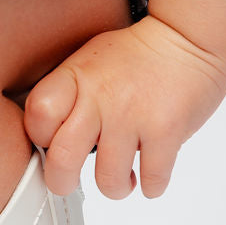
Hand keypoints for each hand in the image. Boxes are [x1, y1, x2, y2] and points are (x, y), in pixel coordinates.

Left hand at [21, 14, 225, 198]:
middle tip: (70, 183)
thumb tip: (47, 141)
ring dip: (115, 187)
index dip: (41, 137)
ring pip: (108, 179)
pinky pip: (151, 180)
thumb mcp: (88, 61)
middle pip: (62, 159)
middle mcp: (100, 96)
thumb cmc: (135, 56)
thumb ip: (66, 95)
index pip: (38, 116)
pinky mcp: (166, 130)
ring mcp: (133, 115)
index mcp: (75, 77)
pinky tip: (149, 174)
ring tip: (121, 177)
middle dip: (63, 182)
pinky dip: (150, 185)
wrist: (187, 38)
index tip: (52, 141)